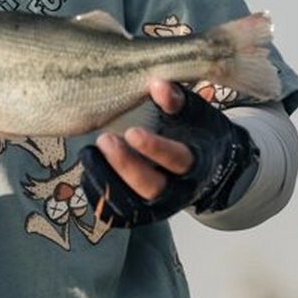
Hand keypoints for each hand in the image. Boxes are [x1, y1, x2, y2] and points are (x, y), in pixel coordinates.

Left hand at [79, 79, 258, 227]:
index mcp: (198, 163)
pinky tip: (89, 169)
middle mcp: (180, 191)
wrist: (210, 166)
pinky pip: (117, 213)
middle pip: (151, 187)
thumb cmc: (196, 132)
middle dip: (125, 165)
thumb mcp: (195, 114)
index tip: (132, 132)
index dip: (155, 149)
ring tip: (88, 154)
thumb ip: (177, 101)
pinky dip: (99, 193)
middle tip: (105, 140)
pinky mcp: (143, 213)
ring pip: (131, 205)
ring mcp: (160, 206)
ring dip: (106, 180)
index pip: (177, 160)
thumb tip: (157, 84)